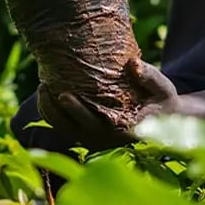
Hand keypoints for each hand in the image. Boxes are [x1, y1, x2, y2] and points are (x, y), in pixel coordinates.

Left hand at [40, 60, 177, 150]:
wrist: (163, 120)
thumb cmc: (163, 101)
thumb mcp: (164, 88)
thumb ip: (150, 77)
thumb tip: (133, 64)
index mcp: (125, 131)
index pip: (96, 124)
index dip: (77, 111)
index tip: (63, 94)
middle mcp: (107, 141)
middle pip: (74, 128)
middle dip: (56, 109)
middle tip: (44, 85)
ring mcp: (95, 141)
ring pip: (65, 130)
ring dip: (49, 111)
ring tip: (41, 86)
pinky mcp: (87, 137)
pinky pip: (64, 128)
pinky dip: (51, 114)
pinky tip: (44, 94)